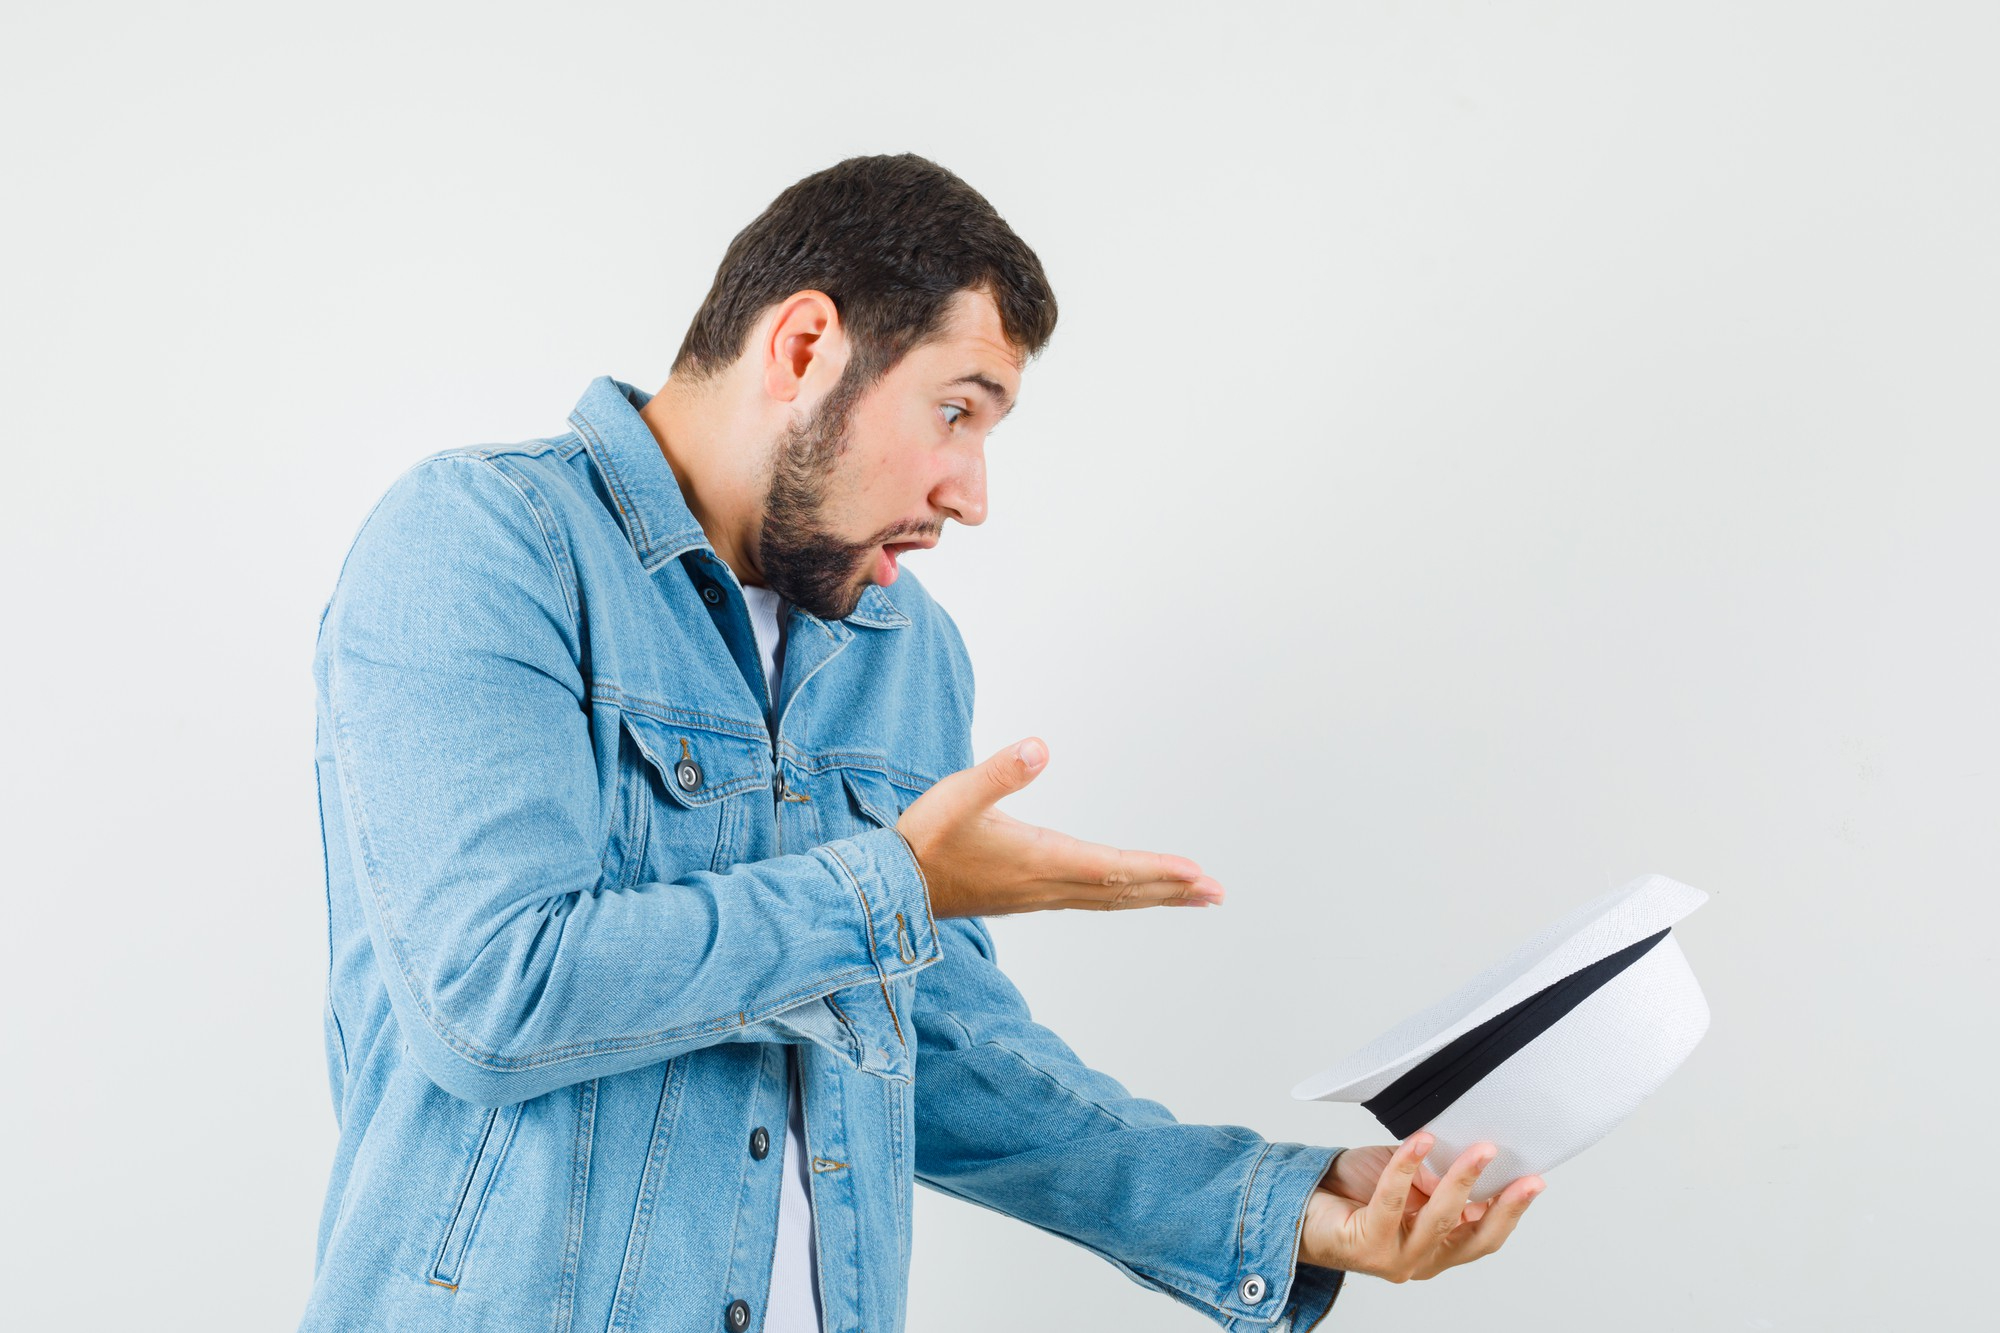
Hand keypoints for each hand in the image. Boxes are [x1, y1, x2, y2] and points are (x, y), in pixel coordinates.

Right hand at [895, 737, 1226, 917]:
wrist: (889, 889)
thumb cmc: (924, 839)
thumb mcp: (957, 796)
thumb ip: (999, 772)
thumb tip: (1040, 746)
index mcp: (1039, 860)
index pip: (1112, 867)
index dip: (1158, 870)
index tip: (1198, 875)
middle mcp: (1046, 884)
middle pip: (1122, 889)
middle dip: (1172, 890)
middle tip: (1217, 892)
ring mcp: (1038, 894)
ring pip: (1109, 897)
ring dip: (1152, 895)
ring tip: (1191, 896)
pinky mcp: (1027, 895)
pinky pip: (1090, 897)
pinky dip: (1122, 894)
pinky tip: (1128, 889)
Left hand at [1297, 1134, 1544, 1282]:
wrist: (1298, 1205)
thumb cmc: (1351, 1192)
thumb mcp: (1406, 1179)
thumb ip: (1434, 1175)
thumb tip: (1465, 1157)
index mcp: (1438, 1247)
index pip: (1485, 1234)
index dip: (1512, 1209)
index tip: (1534, 1178)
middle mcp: (1422, 1260)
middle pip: (1475, 1237)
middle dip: (1503, 1203)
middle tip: (1520, 1170)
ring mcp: (1396, 1258)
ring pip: (1441, 1219)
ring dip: (1462, 1179)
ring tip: (1479, 1149)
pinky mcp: (1368, 1246)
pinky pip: (1394, 1201)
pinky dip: (1408, 1167)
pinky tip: (1419, 1141)